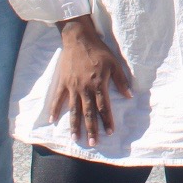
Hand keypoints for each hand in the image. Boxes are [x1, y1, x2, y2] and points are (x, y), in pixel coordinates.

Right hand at [49, 17, 133, 142]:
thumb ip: (121, 80)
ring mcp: (72, 87)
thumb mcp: (114, 63)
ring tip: (76, 138)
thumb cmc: (99, 51)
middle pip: (88, 112)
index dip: (107, 120)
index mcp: (98, 84)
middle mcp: (85, 88)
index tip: (109, 132)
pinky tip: (53, 121)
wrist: (79, 39)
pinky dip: (55, 110)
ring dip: (75, 125)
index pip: (103, 107)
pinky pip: (58, 99)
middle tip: (93, 143)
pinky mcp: (63, 83)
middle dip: (91, 129)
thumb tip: (129, 95)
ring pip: (73, 110)